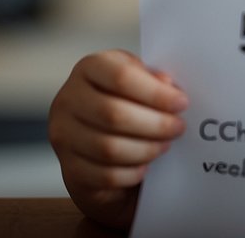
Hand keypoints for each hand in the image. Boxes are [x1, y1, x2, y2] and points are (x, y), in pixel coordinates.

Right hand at [48, 49, 188, 228]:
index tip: (181, 103)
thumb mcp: (139, 81)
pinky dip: (131, 173)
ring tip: (164, 146)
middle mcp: (69, 99)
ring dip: (145, 149)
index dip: (155, 93)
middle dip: (154, 124)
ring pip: (108, 148)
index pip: (120, 77)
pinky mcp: (69, 168)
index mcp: (89, 68)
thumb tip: (167, 85)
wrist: (97, 141)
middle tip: (178, 128)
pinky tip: (145, 167)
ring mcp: (63, 135)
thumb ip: (153, 80)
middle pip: (113, 114)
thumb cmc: (125, 102)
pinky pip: (103, 176)